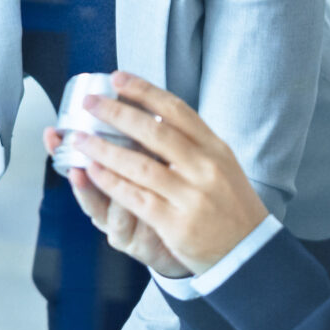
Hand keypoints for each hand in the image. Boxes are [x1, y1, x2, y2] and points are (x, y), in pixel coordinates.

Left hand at [62, 72, 268, 274]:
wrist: (250, 251)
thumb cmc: (229, 205)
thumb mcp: (222, 165)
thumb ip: (191, 143)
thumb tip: (152, 116)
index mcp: (215, 148)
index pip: (176, 111)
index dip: (145, 92)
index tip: (118, 78)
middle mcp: (205, 168)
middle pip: (153, 132)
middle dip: (117, 114)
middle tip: (90, 102)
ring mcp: (191, 196)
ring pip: (139, 165)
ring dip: (104, 150)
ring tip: (79, 139)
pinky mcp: (176, 223)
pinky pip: (135, 197)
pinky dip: (111, 182)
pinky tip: (92, 172)